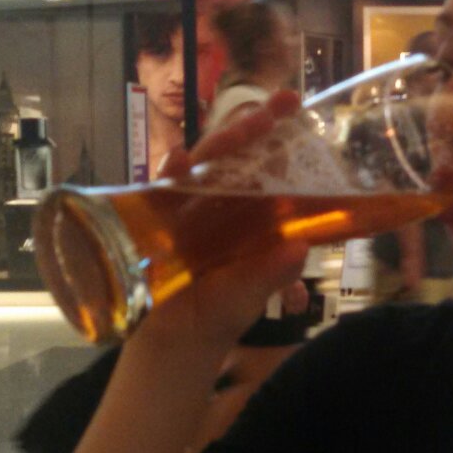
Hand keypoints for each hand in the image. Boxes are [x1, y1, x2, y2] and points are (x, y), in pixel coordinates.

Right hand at [137, 91, 310, 351]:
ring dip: (220, 145)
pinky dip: (168, 175)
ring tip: (244, 126)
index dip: (278, 137)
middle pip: (233, 158)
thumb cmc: (217, 315)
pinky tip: (179, 161)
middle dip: (253, 129)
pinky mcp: (152, 222)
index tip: (295, 106)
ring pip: (202, 167)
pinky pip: (159, 193)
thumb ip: (271, 274)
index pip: (264, 167)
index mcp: (247, 215)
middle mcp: (217, 205)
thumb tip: (300, 248)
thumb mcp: (250, 295)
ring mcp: (184, 210)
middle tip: (277, 106)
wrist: (175, 346)